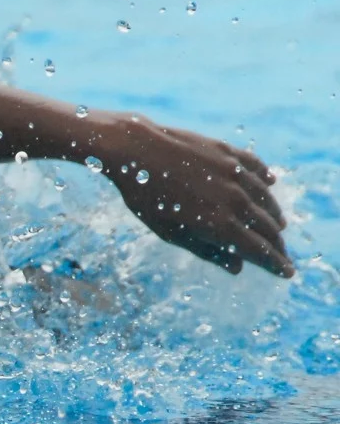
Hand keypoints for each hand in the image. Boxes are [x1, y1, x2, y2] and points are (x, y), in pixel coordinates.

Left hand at [101, 114, 291, 276]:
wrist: (136, 151)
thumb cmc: (147, 197)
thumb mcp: (171, 232)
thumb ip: (206, 250)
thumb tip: (237, 268)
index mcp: (220, 224)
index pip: (259, 250)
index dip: (276, 263)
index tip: (287, 272)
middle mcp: (234, 199)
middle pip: (267, 227)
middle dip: (277, 244)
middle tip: (282, 254)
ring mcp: (234, 173)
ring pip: (266, 199)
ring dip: (274, 215)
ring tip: (278, 225)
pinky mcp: (228, 152)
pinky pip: (255, 167)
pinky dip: (265, 178)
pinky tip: (271, 183)